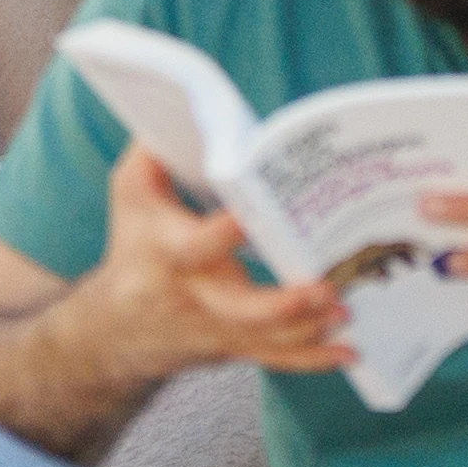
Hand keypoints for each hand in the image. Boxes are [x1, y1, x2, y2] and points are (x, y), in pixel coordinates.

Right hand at [63, 146, 352, 379]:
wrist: (117, 328)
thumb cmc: (133, 246)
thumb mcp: (130, 196)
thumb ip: (152, 154)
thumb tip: (185, 106)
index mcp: (170, 255)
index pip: (197, 247)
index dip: (223, 234)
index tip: (250, 218)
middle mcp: (197, 297)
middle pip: (241, 309)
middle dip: (284, 304)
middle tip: (323, 288)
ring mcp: (221, 328)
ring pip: (268, 338)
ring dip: (311, 328)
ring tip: (347, 310)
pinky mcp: (238, 346)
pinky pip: (278, 359)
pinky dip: (315, 359)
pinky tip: (350, 351)